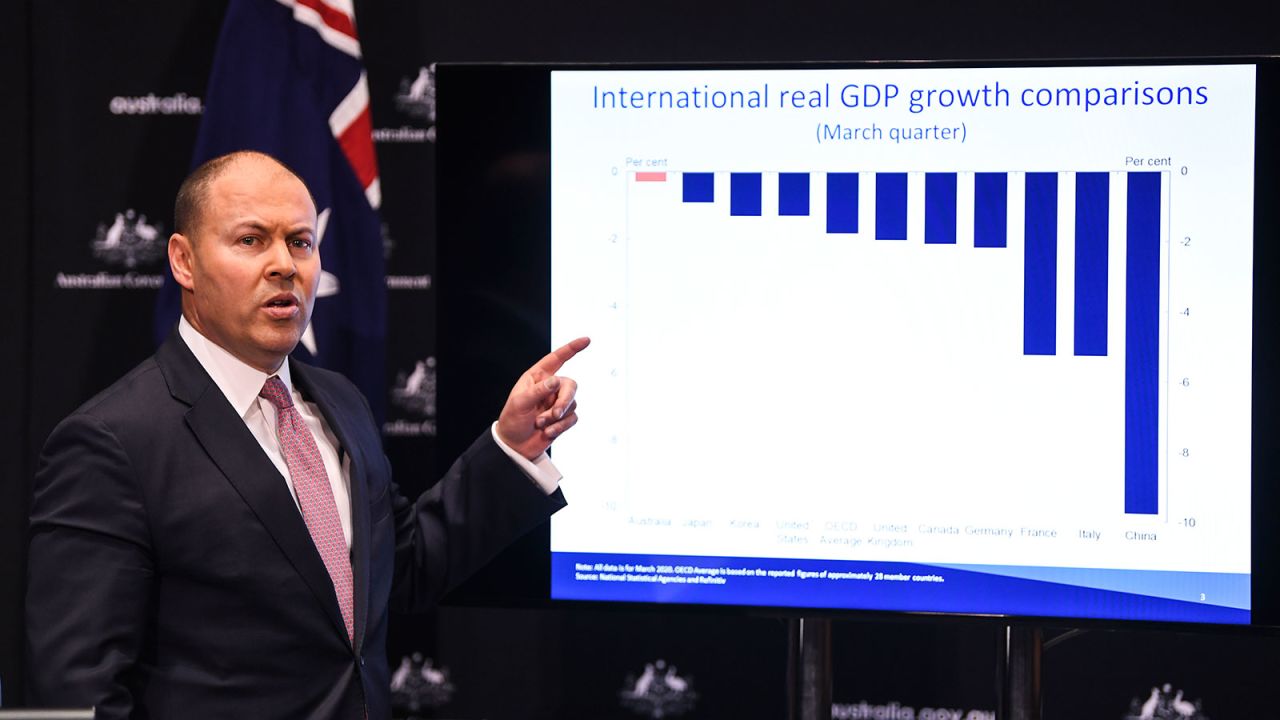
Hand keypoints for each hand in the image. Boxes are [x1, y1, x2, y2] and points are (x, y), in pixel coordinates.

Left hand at [496, 337, 589, 459]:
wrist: (515, 446)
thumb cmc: (512, 420)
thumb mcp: (520, 403)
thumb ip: (538, 391)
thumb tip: (557, 380)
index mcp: (537, 377)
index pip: (556, 359)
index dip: (572, 349)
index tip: (587, 340)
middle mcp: (550, 387)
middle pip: (570, 385)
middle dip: (565, 400)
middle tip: (555, 414)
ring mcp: (557, 403)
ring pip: (572, 403)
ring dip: (557, 417)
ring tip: (540, 424)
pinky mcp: (563, 418)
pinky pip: (572, 418)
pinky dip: (561, 426)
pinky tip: (548, 432)